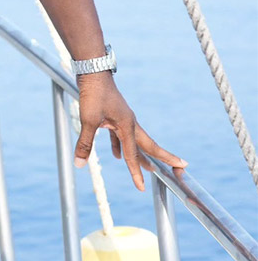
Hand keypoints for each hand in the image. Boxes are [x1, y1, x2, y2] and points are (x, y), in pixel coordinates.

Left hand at [74, 73, 186, 190]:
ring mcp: (123, 118)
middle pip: (149, 145)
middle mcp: (129, 123)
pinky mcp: (114, 115)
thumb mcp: (88, 119)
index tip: (141, 189)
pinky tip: (116, 156)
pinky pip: (120, 136)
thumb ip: (85, 142)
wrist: (92, 70)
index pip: (132, 154)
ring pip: (135, 141)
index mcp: (127, 125)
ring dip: (141, 155)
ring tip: (150, 168)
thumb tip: (79, 164)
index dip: (135, 173)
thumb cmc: (93, 93)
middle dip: (164, 157)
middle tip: (181, 167)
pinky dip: (120, 146)